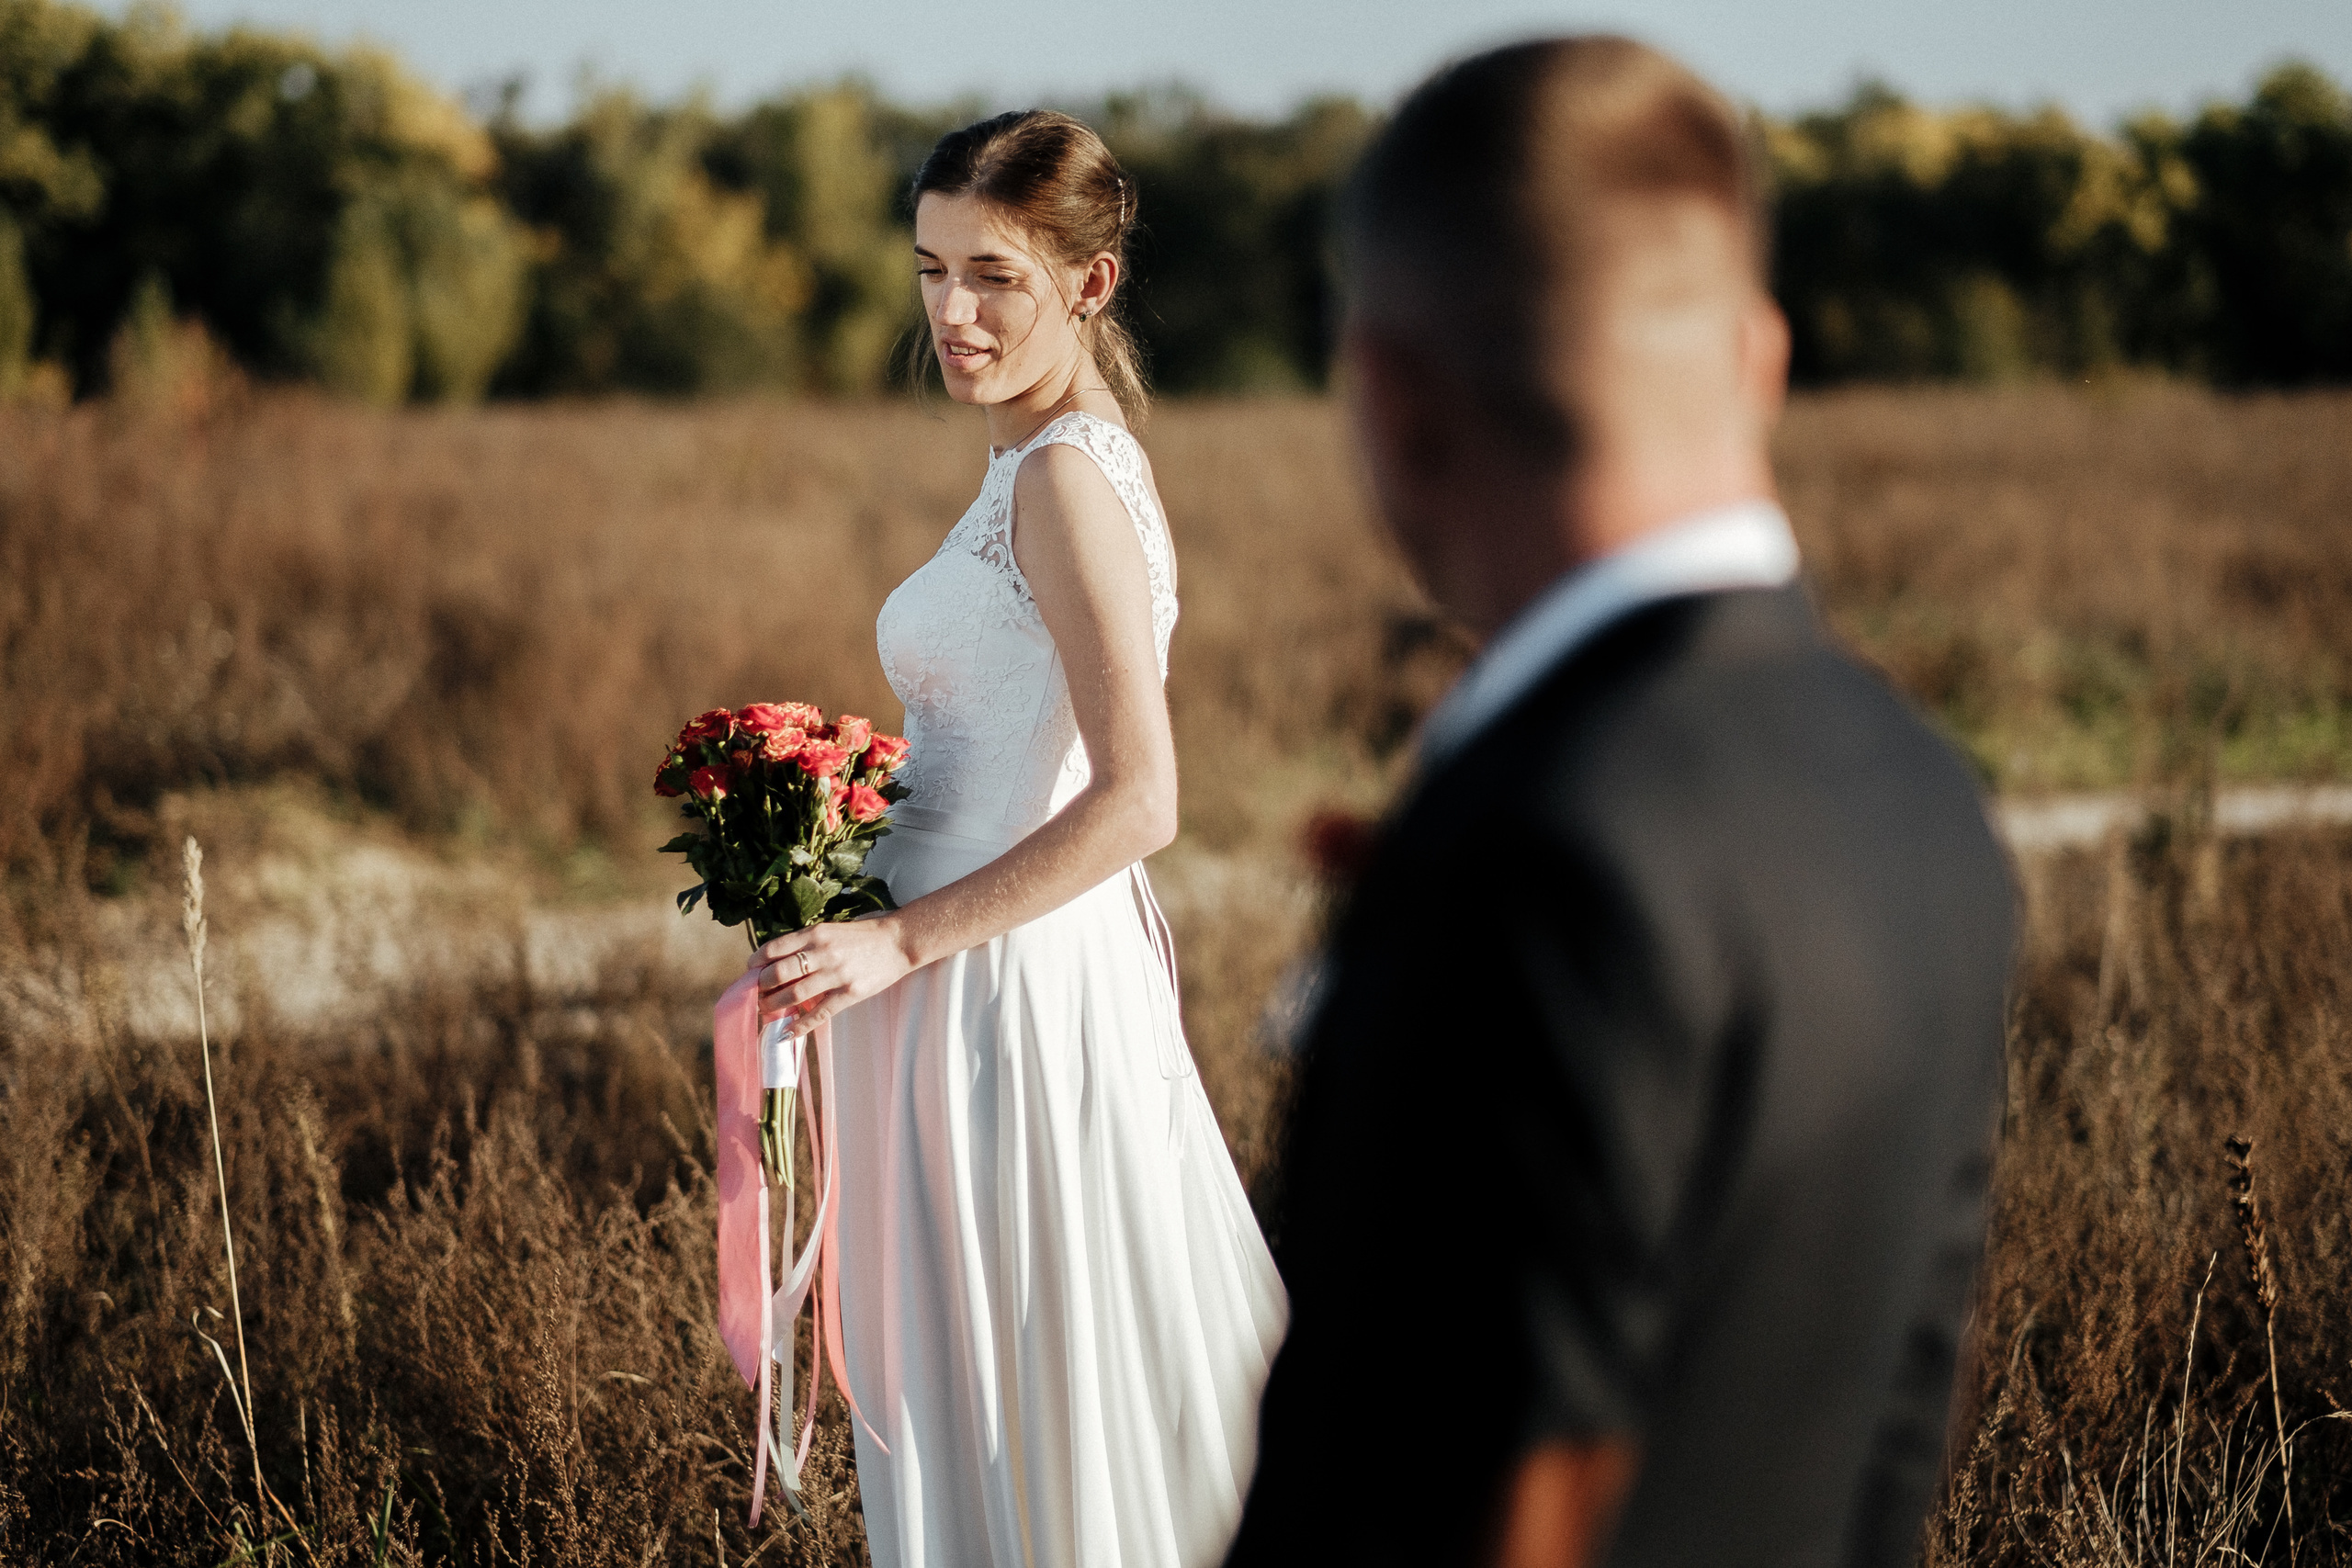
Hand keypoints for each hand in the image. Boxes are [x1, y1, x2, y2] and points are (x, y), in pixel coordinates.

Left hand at [750, 915, 914, 1031]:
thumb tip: (779, 960)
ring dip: (774, 1005)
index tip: (750, 970)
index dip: (757, 961)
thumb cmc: (864, 935)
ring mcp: (836, 975)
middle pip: (779, 973)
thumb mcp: (832, 929)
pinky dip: (799, 1026)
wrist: (898, 942)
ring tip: (765, 1010)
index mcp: (816, 934)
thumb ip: (807, 943)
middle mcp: (823, 953)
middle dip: (761, 986)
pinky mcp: (849, 994)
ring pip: (794, 994)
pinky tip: (786, 1033)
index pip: (775, 948)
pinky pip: (818, 1013)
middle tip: (756, 993)